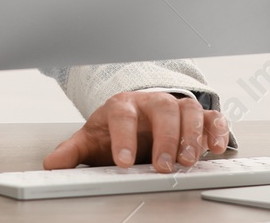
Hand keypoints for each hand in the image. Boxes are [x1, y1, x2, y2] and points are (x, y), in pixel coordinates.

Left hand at [43, 91, 229, 172]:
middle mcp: (151, 103)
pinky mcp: (198, 117)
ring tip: (189, 161)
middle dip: (164, 138)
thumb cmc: (116, 128)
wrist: (137, 115)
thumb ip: (74, 152)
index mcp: (123, 106)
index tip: (123, 162)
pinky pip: (212, 117)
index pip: (121, 115)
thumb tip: (52, 164)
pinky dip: (217, 130)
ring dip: (191, 136)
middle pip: (162, 110)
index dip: (123, 138)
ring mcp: (176, 107)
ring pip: (189, 110)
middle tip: (163, 166)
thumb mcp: (93, 139)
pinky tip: (217, 148)